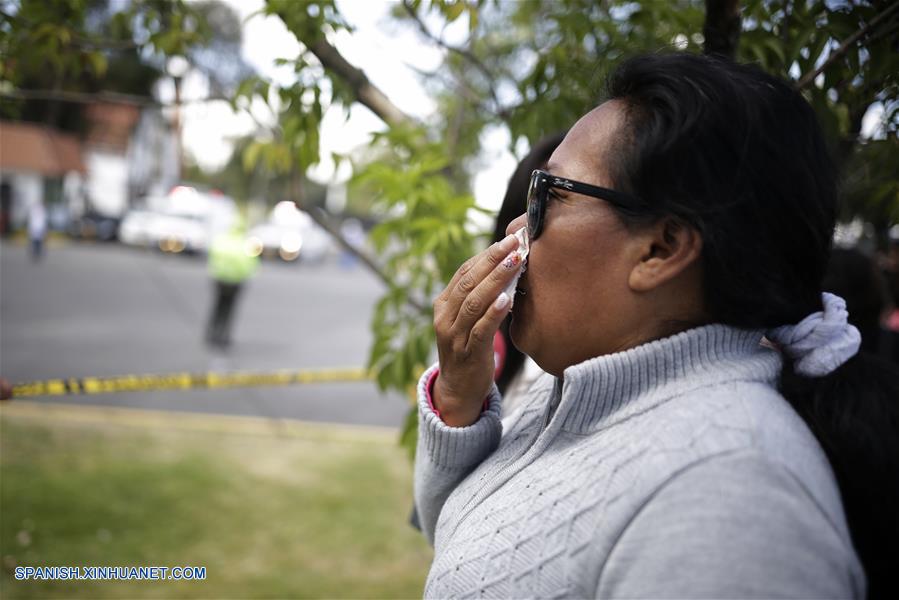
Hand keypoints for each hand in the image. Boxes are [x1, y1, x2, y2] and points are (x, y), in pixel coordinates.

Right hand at [432, 233, 522, 425]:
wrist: (458, 389)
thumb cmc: (469, 349)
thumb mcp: (468, 319)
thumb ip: (480, 297)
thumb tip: (509, 267)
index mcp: (443, 304)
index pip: (464, 271)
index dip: (486, 254)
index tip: (509, 239)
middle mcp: (444, 317)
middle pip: (468, 281)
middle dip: (493, 259)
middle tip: (515, 243)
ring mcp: (454, 335)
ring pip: (474, 301)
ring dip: (496, 280)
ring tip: (516, 262)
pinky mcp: (467, 353)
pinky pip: (480, 329)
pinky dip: (493, 313)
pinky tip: (508, 299)